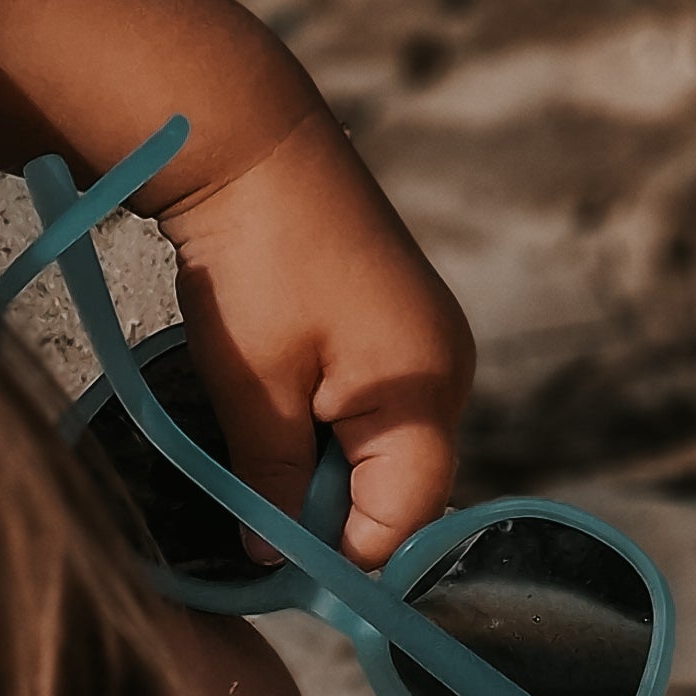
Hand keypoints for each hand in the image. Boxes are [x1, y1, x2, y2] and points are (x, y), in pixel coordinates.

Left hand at [156, 111, 476, 571]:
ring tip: (262, 432)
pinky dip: (325, 423)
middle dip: (329, 509)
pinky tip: (278, 398)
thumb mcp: (257, 392)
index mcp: (425, 389)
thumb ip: (274, 485)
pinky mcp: (400, 323)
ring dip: (322, 465)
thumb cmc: (255, 259)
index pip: (402, 519)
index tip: (273, 554)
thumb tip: (274, 557)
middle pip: (399, 488)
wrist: (249, 138)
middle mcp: (447, 370)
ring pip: (382, 450)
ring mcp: (428, 342)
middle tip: (255, 495)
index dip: (338, 551)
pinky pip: (373, 406)